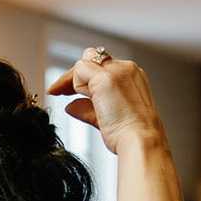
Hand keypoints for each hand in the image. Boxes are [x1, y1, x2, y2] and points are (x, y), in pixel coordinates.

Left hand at [47, 49, 169, 156]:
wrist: (140, 140)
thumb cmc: (130, 135)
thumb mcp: (107, 118)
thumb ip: (88, 109)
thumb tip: (71, 106)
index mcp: (131, 77)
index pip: (101, 68)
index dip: (82, 79)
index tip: (66, 92)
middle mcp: (126, 69)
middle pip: (92, 59)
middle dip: (74, 75)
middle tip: (59, 91)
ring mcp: (117, 71)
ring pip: (85, 62)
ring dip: (75, 80)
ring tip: (68, 96)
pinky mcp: (106, 78)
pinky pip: (80, 71)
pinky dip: (75, 85)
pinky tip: (82, 99)